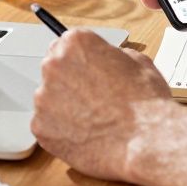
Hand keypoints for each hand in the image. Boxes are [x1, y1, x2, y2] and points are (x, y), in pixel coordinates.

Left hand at [31, 29, 176, 181]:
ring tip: (94, 119)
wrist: (146, 141)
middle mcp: (54, 66)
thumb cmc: (145, 104)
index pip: (67, 44)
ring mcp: (44, 98)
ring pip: (50, 99)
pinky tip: (86, 134)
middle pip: (54, 69)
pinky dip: (62, 130)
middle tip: (94, 97)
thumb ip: (113, 55)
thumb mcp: (138, 62)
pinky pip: (48, 125)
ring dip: (65, 106)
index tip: (90, 71)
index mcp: (76, 44)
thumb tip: (107, 61)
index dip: (82, 60)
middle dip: (70, 81)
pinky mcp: (41, 128)